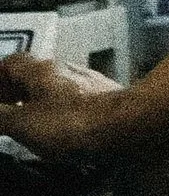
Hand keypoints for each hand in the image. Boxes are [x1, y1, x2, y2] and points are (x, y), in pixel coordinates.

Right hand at [0, 55, 133, 164]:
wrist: (128, 125)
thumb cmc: (74, 121)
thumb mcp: (22, 123)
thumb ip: (0, 117)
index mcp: (42, 70)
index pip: (11, 63)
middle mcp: (67, 70)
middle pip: (34, 75)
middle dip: (17, 94)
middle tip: (7, 114)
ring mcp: (90, 83)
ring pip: (57, 88)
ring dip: (40, 104)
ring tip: (31, 127)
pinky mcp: (108, 99)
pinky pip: (77, 102)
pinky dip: (63, 113)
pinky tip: (64, 131)